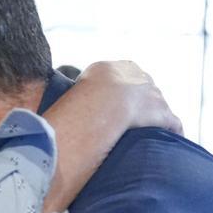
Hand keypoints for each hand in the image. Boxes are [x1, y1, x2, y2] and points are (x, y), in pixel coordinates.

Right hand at [42, 60, 181, 212]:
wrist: (94, 110)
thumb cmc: (74, 108)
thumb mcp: (69, 95)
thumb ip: (70, 100)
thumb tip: (39, 118)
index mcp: (111, 68)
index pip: (122, 81)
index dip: (120, 99)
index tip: (115, 115)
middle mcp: (134, 75)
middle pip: (143, 90)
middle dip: (140, 108)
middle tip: (131, 130)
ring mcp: (150, 92)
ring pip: (158, 107)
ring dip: (154, 122)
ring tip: (148, 140)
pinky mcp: (160, 112)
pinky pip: (172, 123)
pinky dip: (170, 133)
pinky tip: (168, 144)